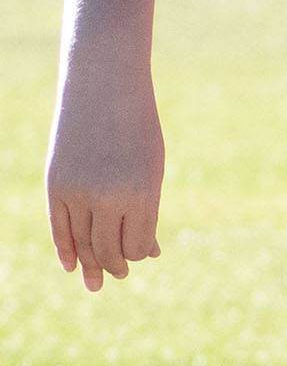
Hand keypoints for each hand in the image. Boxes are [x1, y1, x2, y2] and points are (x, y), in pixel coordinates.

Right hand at [46, 77, 164, 291]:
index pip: (136, 246)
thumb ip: (147, 212)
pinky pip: (60, 228)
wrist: (104, 84)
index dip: (138, 252)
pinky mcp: (56, 184)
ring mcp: (78, 192)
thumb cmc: (137, 128)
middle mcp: (108, 198)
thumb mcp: (151, 170)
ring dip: (91, 264)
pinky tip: (72, 266)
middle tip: (119, 276)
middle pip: (109, 250)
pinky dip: (66, 250)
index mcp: (142, 195)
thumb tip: (147, 256)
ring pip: (83, 244)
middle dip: (115, 266)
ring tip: (96, 281)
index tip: (141, 251)